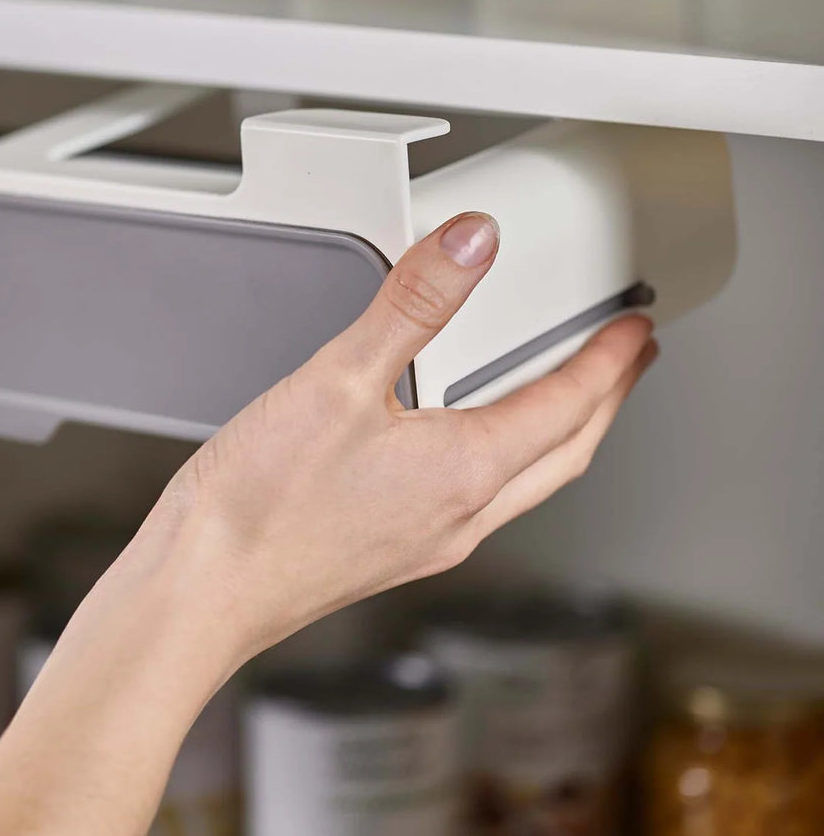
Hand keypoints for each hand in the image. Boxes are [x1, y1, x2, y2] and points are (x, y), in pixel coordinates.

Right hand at [0, 212, 656, 835]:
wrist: (202, 590)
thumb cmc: (259, 507)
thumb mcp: (336, 380)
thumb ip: (411, 305)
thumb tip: (471, 245)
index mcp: (463, 471)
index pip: (566, 407)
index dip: (608, 361)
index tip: (633, 328)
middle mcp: (459, 515)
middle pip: (564, 454)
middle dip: (604, 402)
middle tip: (624, 362)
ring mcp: (427, 540)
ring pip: (525, 481)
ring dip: (559, 433)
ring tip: (561, 394)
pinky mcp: (391, 550)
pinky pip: (478, 498)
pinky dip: (502, 458)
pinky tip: (461, 442)